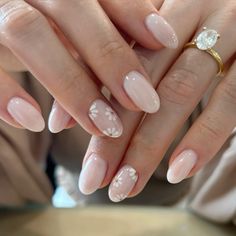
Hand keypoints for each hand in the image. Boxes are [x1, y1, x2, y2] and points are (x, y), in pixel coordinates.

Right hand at [0, 0, 176, 135]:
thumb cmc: (45, 28)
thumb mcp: (74, 27)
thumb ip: (103, 33)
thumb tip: (149, 56)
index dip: (135, 12)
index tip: (166, 41)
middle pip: (71, 11)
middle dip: (111, 58)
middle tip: (144, 101)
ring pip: (28, 33)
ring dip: (71, 86)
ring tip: (103, 126)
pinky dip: (6, 94)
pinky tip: (35, 122)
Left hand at [78, 0, 235, 200]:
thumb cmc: (191, 25)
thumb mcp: (150, 36)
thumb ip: (111, 65)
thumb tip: (62, 116)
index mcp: (156, 8)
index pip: (111, 53)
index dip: (83, 92)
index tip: (60, 129)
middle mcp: (190, 12)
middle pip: (139, 81)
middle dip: (114, 135)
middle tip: (92, 177)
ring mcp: (227, 32)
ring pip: (177, 93)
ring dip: (149, 146)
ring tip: (125, 186)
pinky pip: (229, 101)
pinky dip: (203, 137)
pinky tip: (177, 172)